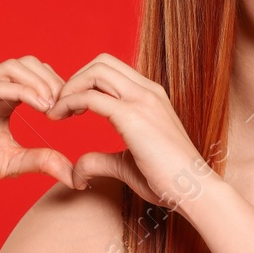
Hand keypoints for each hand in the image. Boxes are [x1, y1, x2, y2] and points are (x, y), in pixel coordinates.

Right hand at [0, 56, 76, 202]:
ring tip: (56, 106)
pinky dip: (24, 92)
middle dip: (53, 80)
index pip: (33, 73)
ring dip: (41, 83)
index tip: (75, 108)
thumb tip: (75, 174)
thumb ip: (43, 161)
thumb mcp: (14, 163)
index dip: (57, 85)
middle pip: (27, 63)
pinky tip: (43, 107)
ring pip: (13, 68)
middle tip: (69, 105)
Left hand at [44, 53, 211, 207]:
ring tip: (58, 111)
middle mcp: (149, 92)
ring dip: (70, 87)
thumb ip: (100, 161)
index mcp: (152, 97)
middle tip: (60, 106)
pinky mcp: (133, 117)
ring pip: (95, 71)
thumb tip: (77, 172)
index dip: (86, 82)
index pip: (112, 70)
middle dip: (75, 79)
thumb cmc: (169, 181)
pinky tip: (59, 118)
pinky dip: (68, 102)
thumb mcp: (128, 165)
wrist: (195, 190)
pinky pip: (90, 96)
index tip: (72, 108)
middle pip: (101, 62)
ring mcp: (143, 101)